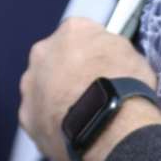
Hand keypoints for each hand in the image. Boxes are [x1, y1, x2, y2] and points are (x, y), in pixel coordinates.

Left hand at [18, 16, 158, 160]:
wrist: (110, 122)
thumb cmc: (125, 85)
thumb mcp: (132, 53)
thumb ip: (111, 49)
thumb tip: (108, 56)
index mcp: (72, 31)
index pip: (79, 33)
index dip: (92, 50)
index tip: (101, 63)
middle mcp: (43, 53)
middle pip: (53, 59)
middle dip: (67, 71)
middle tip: (89, 88)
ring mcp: (31, 86)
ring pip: (41, 88)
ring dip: (56, 96)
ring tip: (82, 112)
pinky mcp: (27, 117)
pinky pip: (39, 116)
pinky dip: (52, 121)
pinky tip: (73, 128)